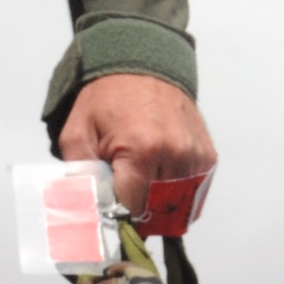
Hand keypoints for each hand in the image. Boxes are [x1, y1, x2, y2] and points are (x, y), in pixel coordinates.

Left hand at [58, 72, 216, 219]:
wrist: (143, 64)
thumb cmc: (108, 98)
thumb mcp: (77, 133)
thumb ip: (80, 176)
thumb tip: (88, 212)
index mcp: (141, 150)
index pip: (133, 210)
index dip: (118, 218)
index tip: (109, 215)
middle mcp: (175, 154)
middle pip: (157, 212)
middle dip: (138, 214)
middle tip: (122, 198)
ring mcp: (195, 156)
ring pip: (177, 207)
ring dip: (158, 206)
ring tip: (141, 184)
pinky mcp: (207, 156)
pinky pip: (193, 193)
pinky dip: (177, 195)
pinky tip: (160, 178)